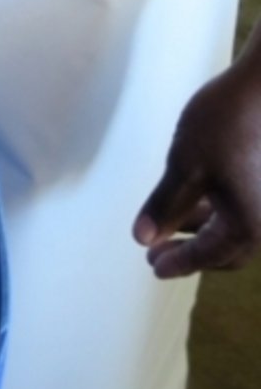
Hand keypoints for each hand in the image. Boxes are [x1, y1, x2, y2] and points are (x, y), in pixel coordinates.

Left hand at [134, 58, 260, 276]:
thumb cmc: (227, 121)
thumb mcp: (184, 166)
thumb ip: (164, 205)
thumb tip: (142, 238)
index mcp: (247, 225)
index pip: (206, 255)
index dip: (177, 262)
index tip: (152, 267)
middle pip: (225, 252)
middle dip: (191, 253)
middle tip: (157, 253)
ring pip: (234, 229)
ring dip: (201, 231)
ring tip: (169, 226)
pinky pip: (242, 209)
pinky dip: (216, 212)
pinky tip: (194, 198)